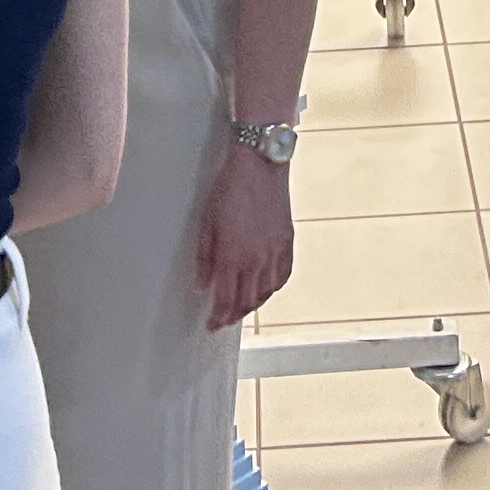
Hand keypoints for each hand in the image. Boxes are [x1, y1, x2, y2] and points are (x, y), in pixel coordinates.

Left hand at [195, 143, 297, 328]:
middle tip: (223, 320)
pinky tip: (266, 290)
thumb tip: (203, 285)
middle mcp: (256, 259)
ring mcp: (274, 252)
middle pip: (246, 302)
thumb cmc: (229, 188)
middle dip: (233, 316)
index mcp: (232, 256)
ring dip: (252, 305)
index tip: (211, 325)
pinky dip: (273, 289)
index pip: (225, 300)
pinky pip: (282, 276)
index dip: (217, 317)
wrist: (260, 163)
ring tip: (241, 307)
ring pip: (265, 293)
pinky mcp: (287, 242)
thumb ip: (204, 258)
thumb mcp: (207, 222)